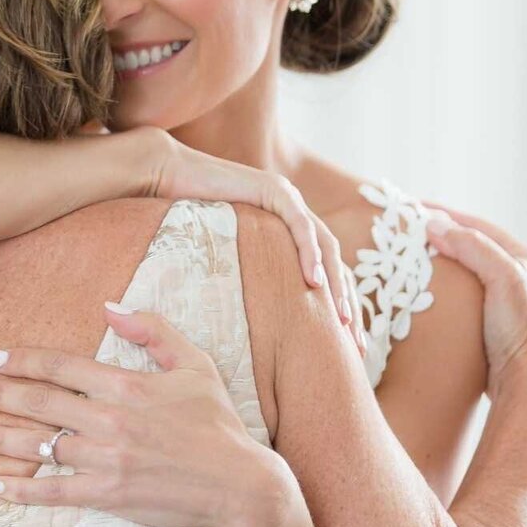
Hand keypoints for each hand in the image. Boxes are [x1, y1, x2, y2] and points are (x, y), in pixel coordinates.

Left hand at [0, 304, 278, 526]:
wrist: (239, 483)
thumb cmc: (217, 423)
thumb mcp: (195, 364)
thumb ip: (153, 331)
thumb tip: (110, 307)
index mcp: (128, 385)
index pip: (62, 366)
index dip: (24, 360)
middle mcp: (111, 420)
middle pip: (41, 403)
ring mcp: (108, 460)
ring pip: (41, 445)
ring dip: (1, 438)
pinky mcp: (109, 495)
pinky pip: (56, 491)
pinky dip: (23, 489)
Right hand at [138, 129, 365, 355]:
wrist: (169, 177)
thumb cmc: (188, 221)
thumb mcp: (229, 259)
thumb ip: (250, 278)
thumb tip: (255, 326)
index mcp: (291, 233)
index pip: (326, 275)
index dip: (339, 310)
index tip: (347, 348)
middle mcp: (297, 216)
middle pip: (336, 266)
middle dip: (348, 306)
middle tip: (357, 347)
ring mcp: (290, 200)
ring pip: (327, 248)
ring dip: (336, 286)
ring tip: (341, 320)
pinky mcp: (276, 191)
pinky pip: (301, 226)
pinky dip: (310, 255)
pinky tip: (314, 282)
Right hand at [422, 200, 526, 399]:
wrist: (525, 379)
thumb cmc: (518, 329)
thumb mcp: (502, 280)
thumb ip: (473, 248)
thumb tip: (435, 225)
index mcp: (523, 257)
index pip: (475, 225)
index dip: (443, 214)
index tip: (411, 208)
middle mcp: (515, 273)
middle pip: (469, 243)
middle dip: (438, 233)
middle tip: (404, 228)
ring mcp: (501, 297)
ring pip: (462, 266)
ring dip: (436, 258)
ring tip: (407, 253)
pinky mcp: (489, 318)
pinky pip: (458, 290)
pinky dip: (438, 283)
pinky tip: (420, 287)